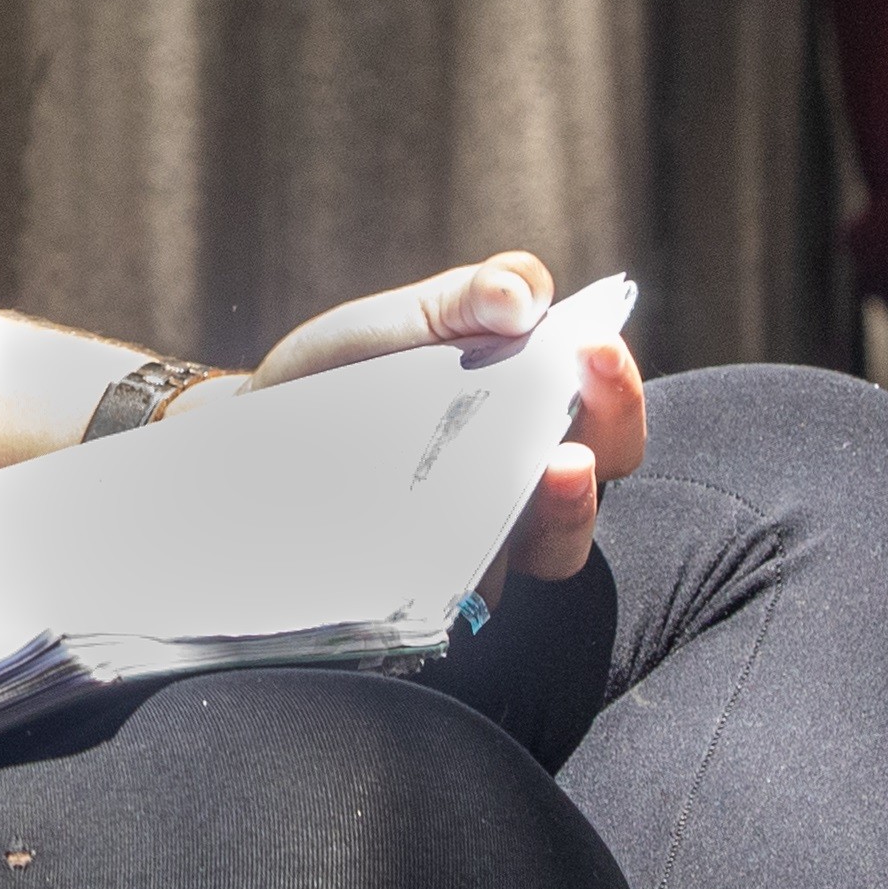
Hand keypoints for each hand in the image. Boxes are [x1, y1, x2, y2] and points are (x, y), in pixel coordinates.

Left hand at [232, 250, 649, 587]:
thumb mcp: (415, 317)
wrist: (268, 425)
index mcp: (542, 414)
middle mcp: (528, 487)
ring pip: (537, 556)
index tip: (596, 351)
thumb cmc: (359, 364)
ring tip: (509, 502)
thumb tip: (522, 296)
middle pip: (586, 499)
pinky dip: (451, 568)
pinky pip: (458, 592)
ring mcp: (483, 540)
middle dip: (586, 480)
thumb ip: (474, 296)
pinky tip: (421, 539)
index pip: (611, 418)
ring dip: (537, 530)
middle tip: (565, 460)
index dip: (619, 390)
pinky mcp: (432, 583)